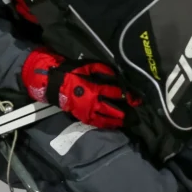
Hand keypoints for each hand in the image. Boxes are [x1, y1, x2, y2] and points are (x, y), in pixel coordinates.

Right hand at [21, 47, 138, 128]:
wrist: (55, 83)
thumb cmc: (73, 72)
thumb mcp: (89, 66)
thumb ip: (104, 71)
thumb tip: (117, 77)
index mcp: (95, 89)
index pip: (115, 93)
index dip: (127, 96)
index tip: (136, 99)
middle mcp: (93, 103)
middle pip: (113, 110)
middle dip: (125, 112)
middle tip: (136, 116)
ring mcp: (88, 112)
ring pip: (106, 120)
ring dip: (118, 121)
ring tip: (127, 123)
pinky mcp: (83, 117)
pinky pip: (97, 123)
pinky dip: (107, 125)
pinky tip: (113, 125)